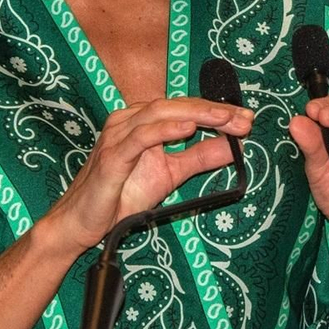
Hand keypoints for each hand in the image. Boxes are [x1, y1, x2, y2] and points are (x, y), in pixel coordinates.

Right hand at [40, 98, 253, 256]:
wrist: (81, 224)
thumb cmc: (120, 196)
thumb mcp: (171, 174)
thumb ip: (200, 158)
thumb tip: (234, 147)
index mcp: (142, 121)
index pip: (185, 108)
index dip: (217, 111)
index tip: (246, 118)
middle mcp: (128, 120)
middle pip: (176, 105)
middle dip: (213, 110)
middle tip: (243, 118)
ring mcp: (118, 135)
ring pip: (160, 113)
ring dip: (197, 114)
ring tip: (225, 119)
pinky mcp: (111, 156)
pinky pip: (141, 136)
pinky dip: (166, 129)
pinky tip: (188, 129)